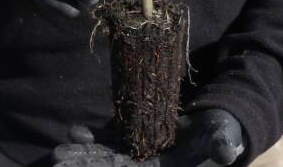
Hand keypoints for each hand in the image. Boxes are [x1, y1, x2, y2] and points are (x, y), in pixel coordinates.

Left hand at [52, 109, 243, 166]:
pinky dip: (94, 139)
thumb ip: (222, 142)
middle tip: (57, 159)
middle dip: (85, 166)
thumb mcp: (224, 134)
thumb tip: (225, 152)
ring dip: (83, 155)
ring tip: (58, 151)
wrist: (214, 119)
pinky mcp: (137, 139)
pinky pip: (111, 141)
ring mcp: (140, 154)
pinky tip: (77, 131)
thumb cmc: (221, 128)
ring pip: (107, 157)